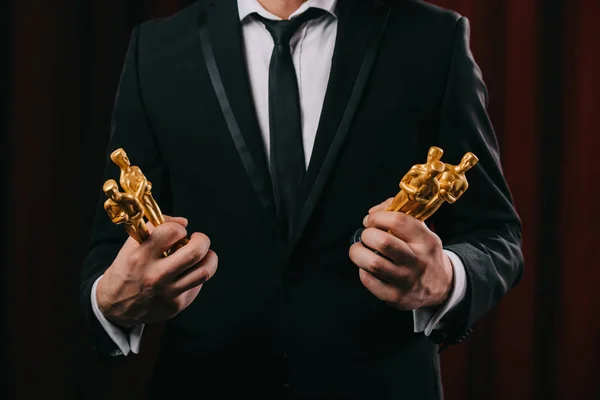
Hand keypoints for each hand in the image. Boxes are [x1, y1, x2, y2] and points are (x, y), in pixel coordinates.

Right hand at [96, 215, 217, 326]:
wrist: (116, 306)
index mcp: (141, 257)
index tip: (178, 232)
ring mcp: (167, 293)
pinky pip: (197, 285)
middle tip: (199, 239)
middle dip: (202, 240)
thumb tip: (184, 222)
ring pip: (204, 271)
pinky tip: (190, 271)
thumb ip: (155, 228)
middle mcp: (155, 276)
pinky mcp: (176, 305)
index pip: (171, 231)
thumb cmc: (127, 269)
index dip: (179, 227)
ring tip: (204, 254)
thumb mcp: (131, 246)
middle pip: (195, 252)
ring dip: (209, 258)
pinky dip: (198, 273)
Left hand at [349, 198, 452, 309]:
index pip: (399, 221)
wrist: (441, 287)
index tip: (370, 220)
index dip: (378, 217)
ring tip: (359, 250)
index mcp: (425, 240)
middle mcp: (418, 261)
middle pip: (383, 242)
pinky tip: (367, 267)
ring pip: (374, 264)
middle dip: (367, 235)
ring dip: (358, 253)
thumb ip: (399, 213)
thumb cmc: (423, 252)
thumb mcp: (422, 230)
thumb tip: (372, 212)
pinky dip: (362, 271)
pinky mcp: (396, 297)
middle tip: (366, 236)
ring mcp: (407, 280)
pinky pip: (370, 282)